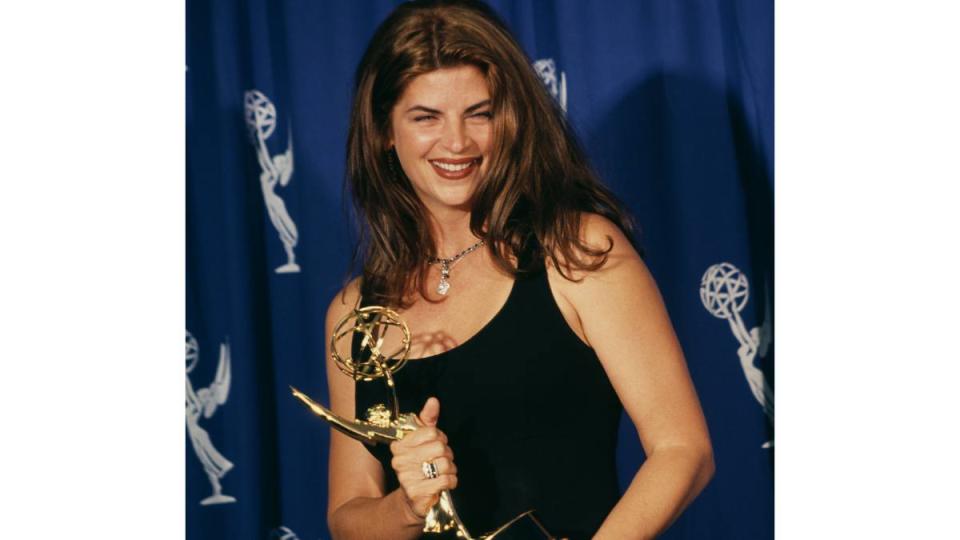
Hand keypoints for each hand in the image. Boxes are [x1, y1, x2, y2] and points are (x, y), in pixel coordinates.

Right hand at [389, 397, 457, 519]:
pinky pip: (446, 480)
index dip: (440, 438)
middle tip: (440, 461)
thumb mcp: (423, 440)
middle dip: (447, 454)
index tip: (435, 446)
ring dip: (450, 469)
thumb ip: (427, 420)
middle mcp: (399, 460)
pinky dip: (451, 481)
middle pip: (439, 447)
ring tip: (442, 472)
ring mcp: (406, 477)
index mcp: (399, 445)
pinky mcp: (416, 492)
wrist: (414, 498)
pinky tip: (444, 483)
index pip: (431, 432)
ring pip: (444, 463)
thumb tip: (433, 401)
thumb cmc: (421, 465)